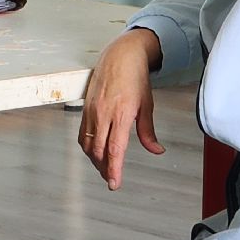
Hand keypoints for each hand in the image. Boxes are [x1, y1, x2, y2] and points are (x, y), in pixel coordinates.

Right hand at [79, 28, 164, 190]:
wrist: (119, 56)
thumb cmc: (134, 77)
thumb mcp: (146, 105)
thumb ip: (148, 131)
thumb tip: (156, 150)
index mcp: (121, 114)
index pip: (115, 149)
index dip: (114, 169)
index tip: (114, 183)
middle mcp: (103, 114)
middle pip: (99, 151)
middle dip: (104, 169)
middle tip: (111, 179)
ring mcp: (92, 111)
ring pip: (88, 144)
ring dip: (95, 160)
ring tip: (104, 168)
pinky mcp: (85, 108)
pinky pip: (82, 134)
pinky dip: (87, 147)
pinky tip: (94, 151)